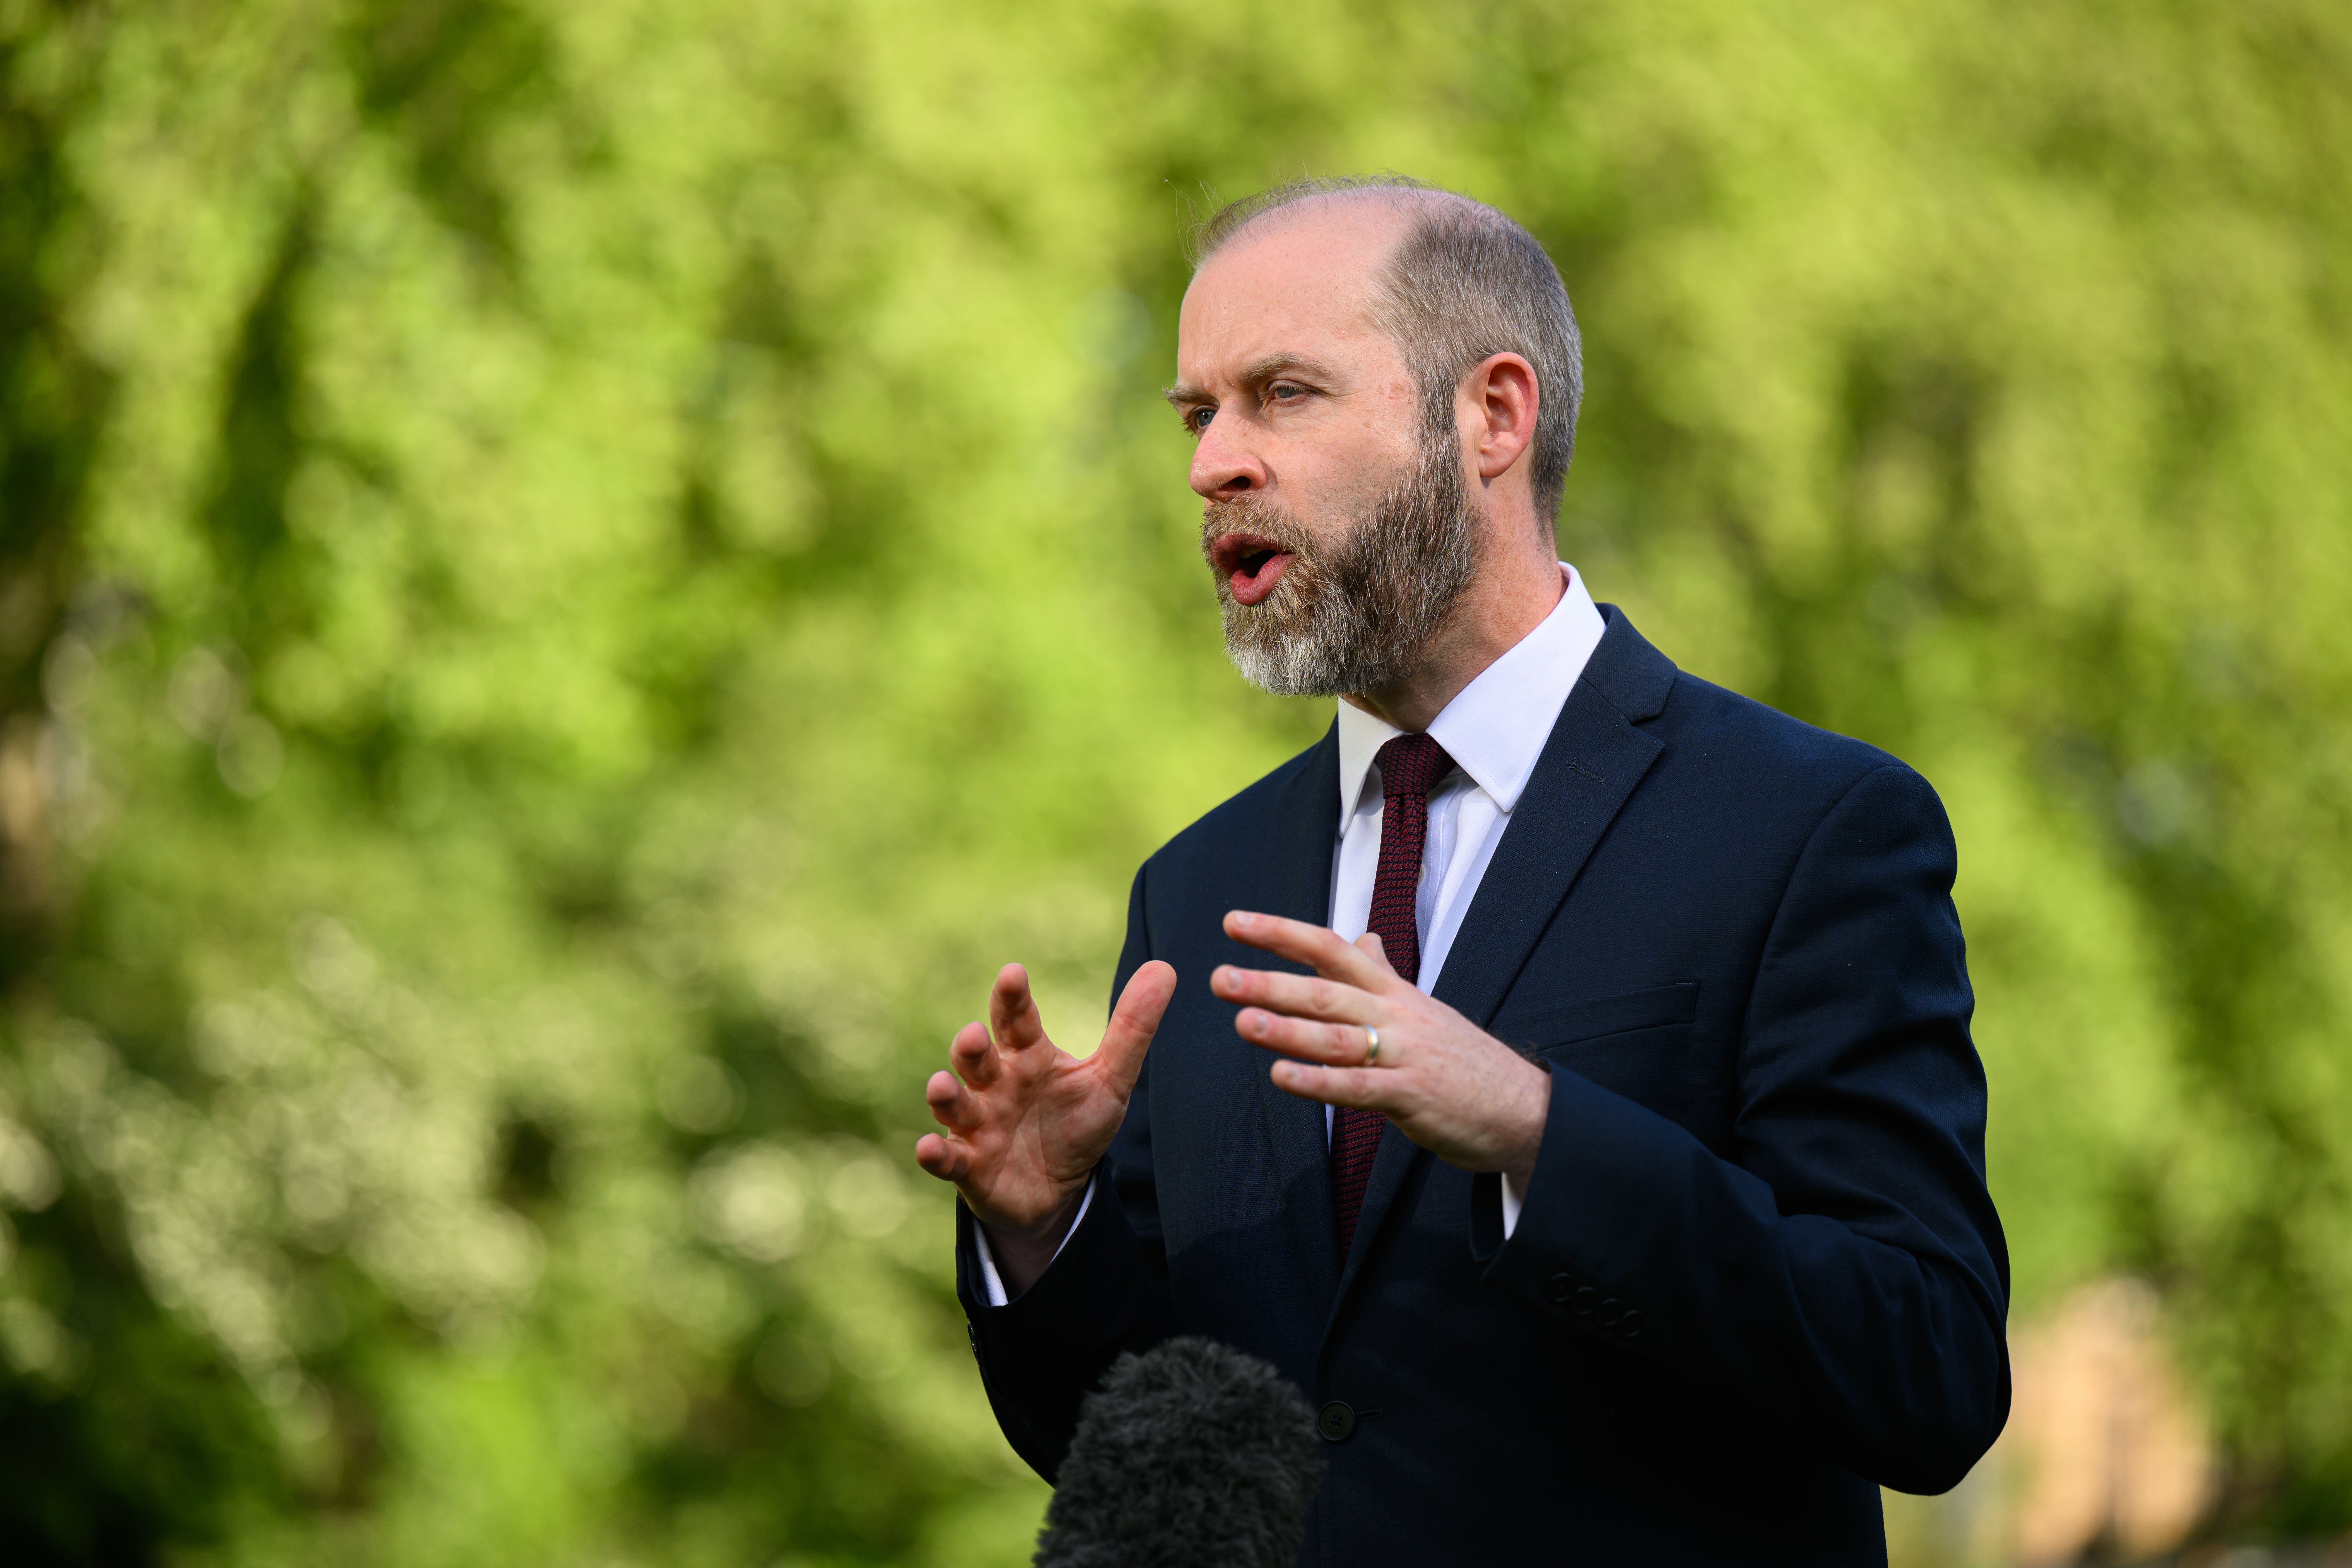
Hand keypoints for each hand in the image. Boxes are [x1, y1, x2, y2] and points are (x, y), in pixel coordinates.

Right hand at [915, 959, 1176, 1292]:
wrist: (1058, 1191)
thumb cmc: (1076, 1124)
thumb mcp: (1110, 1079)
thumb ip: (1132, 1028)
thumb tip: (1165, 968)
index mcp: (1027, 1056)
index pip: (1017, 1020)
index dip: (1012, 998)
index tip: (1013, 974)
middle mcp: (995, 1084)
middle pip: (976, 1057)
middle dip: (971, 1045)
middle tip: (976, 1035)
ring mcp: (977, 1124)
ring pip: (954, 1102)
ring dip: (945, 1093)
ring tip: (942, 1086)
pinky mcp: (968, 1165)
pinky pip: (947, 1158)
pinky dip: (936, 1154)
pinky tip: (928, 1148)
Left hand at [1211, 911, 1549, 1184]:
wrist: (1524, 1108)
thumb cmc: (1463, 1060)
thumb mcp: (1422, 1009)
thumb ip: (1384, 975)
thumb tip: (1362, 940)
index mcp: (1394, 992)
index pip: (1332, 949)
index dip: (1282, 933)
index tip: (1234, 922)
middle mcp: (1396, 1015)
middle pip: (1326, 991)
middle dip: (1270, 983)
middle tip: (1220, 978)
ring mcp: (1405, 1055)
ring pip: (1336, 1037)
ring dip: (1287, 1030)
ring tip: (1242, 1022)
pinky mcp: (1411, 1097)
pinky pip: (1357, 1088)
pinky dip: (1317, 1083)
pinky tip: (1280, 1079)